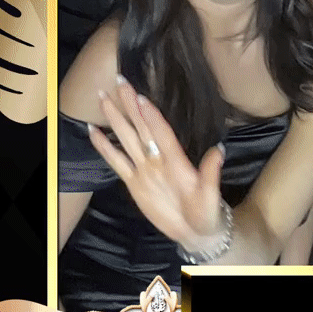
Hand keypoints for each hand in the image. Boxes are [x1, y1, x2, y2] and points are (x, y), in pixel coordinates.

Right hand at [89, 79, 224, 252]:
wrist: (195, 231)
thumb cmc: (206, 211)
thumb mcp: (210, 195)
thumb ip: (211, 174)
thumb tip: (219, 151)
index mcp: (175, 160)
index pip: (161, 133)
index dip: (151, 116)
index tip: (140, 96)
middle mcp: (157, 159)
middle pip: (141, 126)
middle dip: (130, 104)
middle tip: (120, 80)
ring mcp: (144, 169)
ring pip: (126, 138)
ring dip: (115, 118)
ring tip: (103, 97)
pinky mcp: (133, 182)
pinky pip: (116, 162)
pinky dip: (104, 147)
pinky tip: (93, 131)